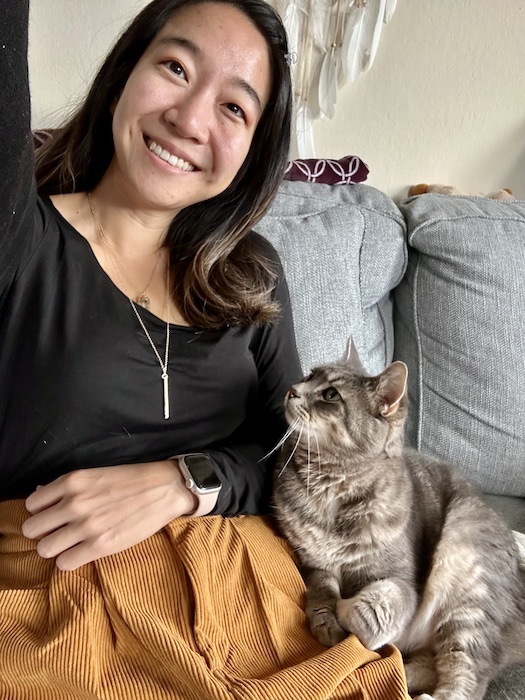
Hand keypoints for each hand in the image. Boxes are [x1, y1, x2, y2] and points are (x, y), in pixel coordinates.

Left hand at [22, 460, 196, 570]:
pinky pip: (64, 564)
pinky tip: (83, 552)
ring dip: (55, 549)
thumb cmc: (130, 480)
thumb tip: (40, 496)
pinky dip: (70, 560)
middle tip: (60, 532)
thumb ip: (66, 487)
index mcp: (71, 481)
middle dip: (43, 533)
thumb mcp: (94, 475)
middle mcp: (73, 503)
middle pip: (32, 530)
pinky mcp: (100, 546)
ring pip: (44, 549)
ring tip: (71, 544)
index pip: (31, 505)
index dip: (41, 513)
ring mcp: (86, 526)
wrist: (164, 489)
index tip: (53, 516)